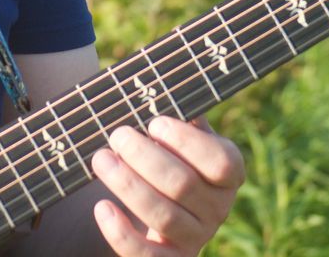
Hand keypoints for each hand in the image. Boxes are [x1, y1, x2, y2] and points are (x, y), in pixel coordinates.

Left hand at [89, 116, 243, 254]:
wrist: (163, 202)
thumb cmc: (170, 153)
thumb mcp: (181, 133)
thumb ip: (179, 112)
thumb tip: (159, 88)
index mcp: (228, 174)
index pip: (220, 162)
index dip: (187, 142)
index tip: (154, 122)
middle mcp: (218, 208)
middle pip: (183, 185)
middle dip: (145, 157)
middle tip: (117, 134)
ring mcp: (195, 237)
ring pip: (163, 216)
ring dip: (127, 185)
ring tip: (100, 158)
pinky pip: (146, 255)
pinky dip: (121, 233)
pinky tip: (101, 207)